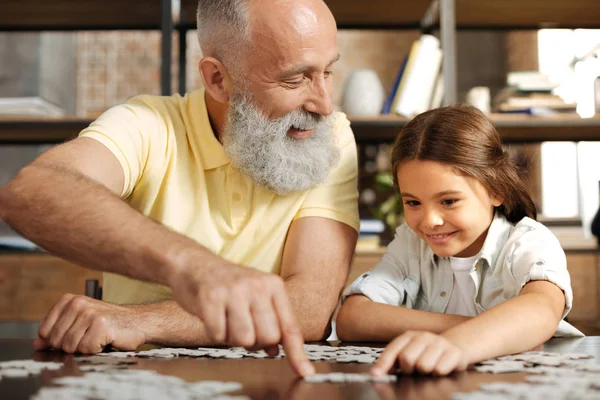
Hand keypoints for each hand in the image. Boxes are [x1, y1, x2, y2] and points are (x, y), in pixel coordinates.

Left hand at [34, 294, 144, 353]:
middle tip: (88, 337)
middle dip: (71, 345)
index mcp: (69, 300)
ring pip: (70, 346)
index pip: (44, 331)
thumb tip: (37, 344)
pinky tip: (105, 339)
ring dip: (84, 348)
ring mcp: (89, 313)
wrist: (137, 322)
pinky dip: (96, 349)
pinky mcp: (101, 324)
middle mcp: (78, 303)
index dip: (57, 340)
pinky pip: (86, 349)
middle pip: (56, 340)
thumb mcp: (78, 324)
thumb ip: (56, 332)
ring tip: (97, 337)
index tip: (74, 335)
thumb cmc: (108, 323)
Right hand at [168, 261, 313, 375]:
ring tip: (227, 320)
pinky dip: (215, 334)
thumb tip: (275, 351)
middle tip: (243, 326)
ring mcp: (234, 291)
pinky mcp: (211, 298)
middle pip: (268, 337)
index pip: (289, 326)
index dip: (296, 353)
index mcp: (274, 285)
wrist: (195, 264)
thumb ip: (270, 321)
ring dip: (233, 338)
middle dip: (255, 341)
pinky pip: (218, 336)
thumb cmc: (228, 284)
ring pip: (244, 339)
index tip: (305, 372)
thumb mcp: (256, 295)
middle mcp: (257, 286)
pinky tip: (213, 317)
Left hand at [372, 331, 468, 375]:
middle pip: (407, 358)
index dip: (383, 363)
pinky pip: (439, 370)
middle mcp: (424, 336)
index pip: (393, 349)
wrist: (457, 345)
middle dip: (408, 369)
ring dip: (425, 372)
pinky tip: (441, 368)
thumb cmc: (428, 353)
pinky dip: (438, 373)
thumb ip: (394, 360)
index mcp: (409, 336)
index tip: (375, 375)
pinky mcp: (453, 352)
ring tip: (429, 368)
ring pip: (423, 365)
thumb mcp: (410, 352)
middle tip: (415, 369)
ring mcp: (439, 343)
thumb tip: (378, 372)